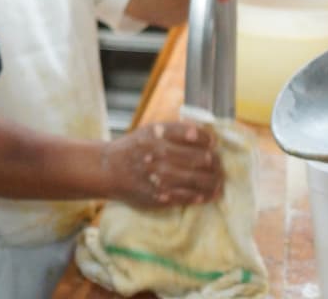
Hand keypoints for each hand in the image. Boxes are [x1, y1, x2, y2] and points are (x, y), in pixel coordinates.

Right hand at [102, 121, 223, 207]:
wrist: (108, 170)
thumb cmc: (133, 148)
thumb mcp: (150, 131)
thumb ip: (175, 130)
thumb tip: (204, 133)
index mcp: (159, 134)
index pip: (195, 135)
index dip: (209, 140)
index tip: (213, 144)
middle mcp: (160, 154)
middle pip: (202, 159)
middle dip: (216, 162)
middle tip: (219, 165)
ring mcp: (161, 177)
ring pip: (199, 180)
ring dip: (214, 181)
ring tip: (219, 182)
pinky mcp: (160, 196)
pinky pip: (189, 197)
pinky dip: (203, 196)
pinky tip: (208, 194)